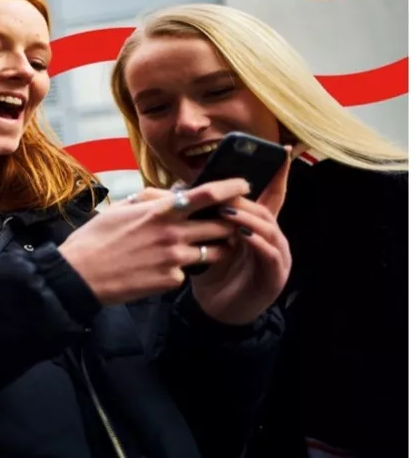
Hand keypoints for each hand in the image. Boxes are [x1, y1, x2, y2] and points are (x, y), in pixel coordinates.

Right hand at [58, 178, 248, 305]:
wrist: (79, 275)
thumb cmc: (94, 239)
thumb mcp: (120, 208)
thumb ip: (151, 198)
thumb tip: (175, 192)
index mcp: (159, 211)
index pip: (207, 194)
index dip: (231, 187)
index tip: (244, 184)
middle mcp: (172, 233)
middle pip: (221, 225)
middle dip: (230, 223)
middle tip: (229, 223)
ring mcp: (174, 259)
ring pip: (214, 252)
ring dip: (214, 248)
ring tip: (201, 247)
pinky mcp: (171, 280)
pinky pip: (187, 272)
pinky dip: (181, 269)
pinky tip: (161, 269)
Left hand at [190, 148, 293, 324]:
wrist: (216, 310)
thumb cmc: (212, 271)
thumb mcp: (207, 239)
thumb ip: (202, 215)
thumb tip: (180, 188)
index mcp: (258, 226)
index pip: (271, 195)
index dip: (278, 174)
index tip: (284, 152)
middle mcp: (272, 238)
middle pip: (266, 208)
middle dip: (247, 197)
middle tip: (227, 189)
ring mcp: (277, 257)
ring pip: (269, 228)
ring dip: (249, 217)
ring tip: (228, 210)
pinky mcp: (274, 276)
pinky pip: (269, 253)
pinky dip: (256, 242)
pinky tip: (242, 235)